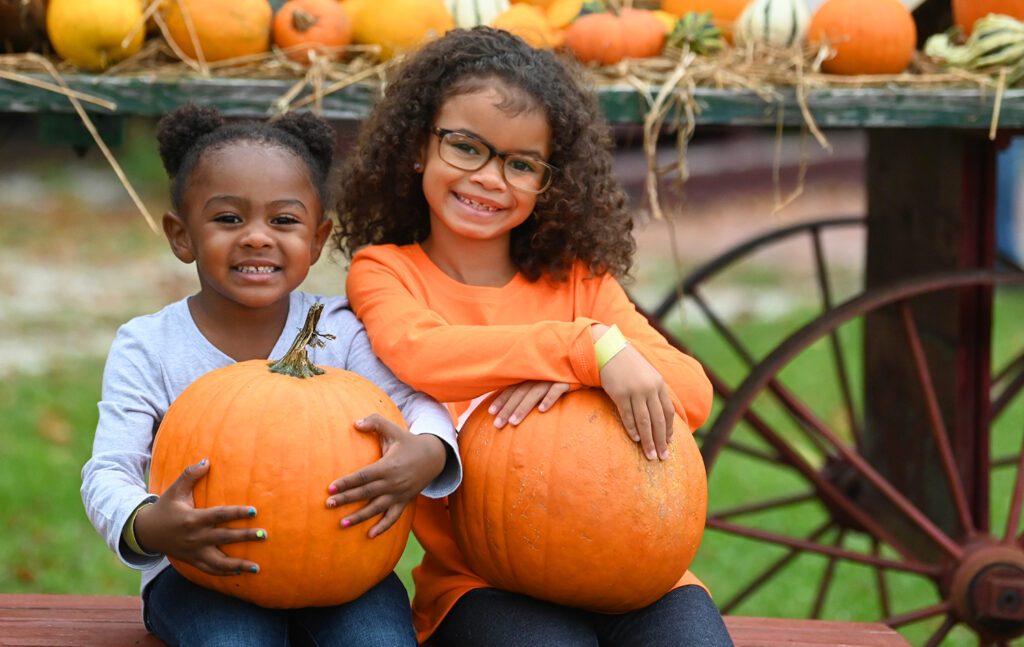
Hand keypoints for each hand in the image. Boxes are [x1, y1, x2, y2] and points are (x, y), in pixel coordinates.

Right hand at [134, 459, 264, 575]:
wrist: (146, 532)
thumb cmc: (165, 508)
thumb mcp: (175, 490)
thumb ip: (190, 474)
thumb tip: (207, 461)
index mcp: (192, 519)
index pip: (218, 515)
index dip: (236, 513)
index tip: (254, 511)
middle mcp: (194, 537)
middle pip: (223, 538)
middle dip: (244, 537)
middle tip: (264, 535)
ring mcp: (194, 552)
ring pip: (219, 562)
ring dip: (238, 565)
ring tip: (257, 567)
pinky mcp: (192, 561)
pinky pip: (210, 570)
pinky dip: (225, 573)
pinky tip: (241, 573)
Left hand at [325, 414, 446, 537]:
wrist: (434, 457)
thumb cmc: (408, 442)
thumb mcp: (394, 429)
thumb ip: (375, 422)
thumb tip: (355, 424)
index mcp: (388, 466)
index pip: (363, 476)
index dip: (346, 483)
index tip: (330, 488)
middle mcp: (393, 483)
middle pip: (365, 493)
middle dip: (346, 500)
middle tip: (328, 505)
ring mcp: (399, 494)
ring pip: (376, 509)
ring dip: (359, 517)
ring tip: (342, 524)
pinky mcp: (404, 502)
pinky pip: (393, 518)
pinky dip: (382, 527)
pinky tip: (370, 536)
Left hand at [489, 381, 569, 427]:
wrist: (583, 364)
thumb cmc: (560, 377)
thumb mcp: (543, 380)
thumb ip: (529, 389)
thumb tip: (515, 406)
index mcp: (530, 376)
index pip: (512, 388)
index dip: (501, 399)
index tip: (491, 412)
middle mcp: (537, 376)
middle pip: (519, 393)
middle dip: (507, 409)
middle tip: (497, 425)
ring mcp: (551, 378)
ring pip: (533, 393)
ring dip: (522, 408)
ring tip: (513, 422)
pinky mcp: (566, 380)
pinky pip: (556, 390)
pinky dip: (548, 399)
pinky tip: (542, 410)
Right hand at [594, 326, 674, 460]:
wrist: (609, 350)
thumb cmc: (627, 365)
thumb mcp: (646, 375)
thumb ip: (653, 391)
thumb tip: (658, 412)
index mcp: (658, 384)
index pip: (668, 411)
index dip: (669, 429)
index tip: (669, 443)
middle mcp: (649, 388)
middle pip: (658, 420)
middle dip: (661, 440)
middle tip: (662, 457)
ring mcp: (635, 391)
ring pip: (645, 421)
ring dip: (648, 440)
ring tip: (650, 455)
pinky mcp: (619, 393)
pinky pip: (628, 415)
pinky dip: (632, 429)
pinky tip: (635, 439)